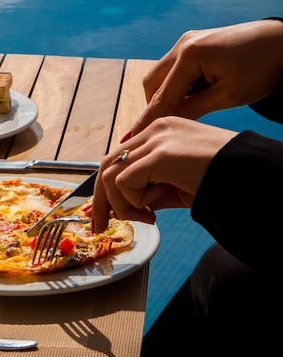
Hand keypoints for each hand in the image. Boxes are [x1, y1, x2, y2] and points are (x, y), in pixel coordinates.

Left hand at [92, 117, 235, 232]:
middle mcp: (155, 130)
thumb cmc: (222, 182)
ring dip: (123, 205)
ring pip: (111, 175)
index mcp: (160, 132)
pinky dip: (133, 203)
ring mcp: (157, 139)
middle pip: (108, 163)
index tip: (105, 215)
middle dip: (102, 199)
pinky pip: (124, 182)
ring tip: (149, 217)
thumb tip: (124, 206)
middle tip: (102, 226)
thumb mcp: (179, 184)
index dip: (107, 188)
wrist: (255, 178)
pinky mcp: (161, 155)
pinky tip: (155, 211)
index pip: (119, 157)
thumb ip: (151, 188)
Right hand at [127, 20, 282, 137]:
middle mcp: (182, 44)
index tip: (131, 138)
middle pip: (152, 81)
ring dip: (166, 94)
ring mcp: (186, 41)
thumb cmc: (262, 68)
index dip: (147, 119)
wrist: (282, 42)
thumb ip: (193, 109)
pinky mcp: (192, 42)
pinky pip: (173, 67)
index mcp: (191, 55)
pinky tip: (192, 95)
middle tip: (167, 125)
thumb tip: (166, 124)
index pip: (161, 95)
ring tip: (185, 110)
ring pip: (161, 74)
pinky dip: (176, 84)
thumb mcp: (229, 96)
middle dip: (155, 105)